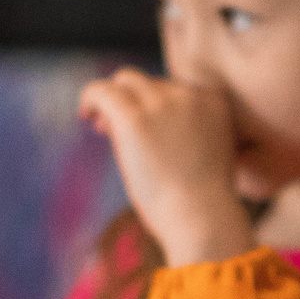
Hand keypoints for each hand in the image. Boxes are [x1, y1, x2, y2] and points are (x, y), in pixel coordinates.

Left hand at [77, 70, 256, 267]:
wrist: (201, 218)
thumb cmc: (203, 202)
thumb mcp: (207, 155)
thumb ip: (188, 132)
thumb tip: (146, 126)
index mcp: (214, 102)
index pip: (176, 89)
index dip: (155, 105)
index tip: (146, 128)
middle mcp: (190, 95)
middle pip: (151, 84)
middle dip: (133, 102)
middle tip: (115, 129)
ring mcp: (162, 103)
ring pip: (126, 80)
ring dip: (113, 99)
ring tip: (100, 125)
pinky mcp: (134, 118)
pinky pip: (101, 91)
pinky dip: (90, 97)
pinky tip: (84, 114)